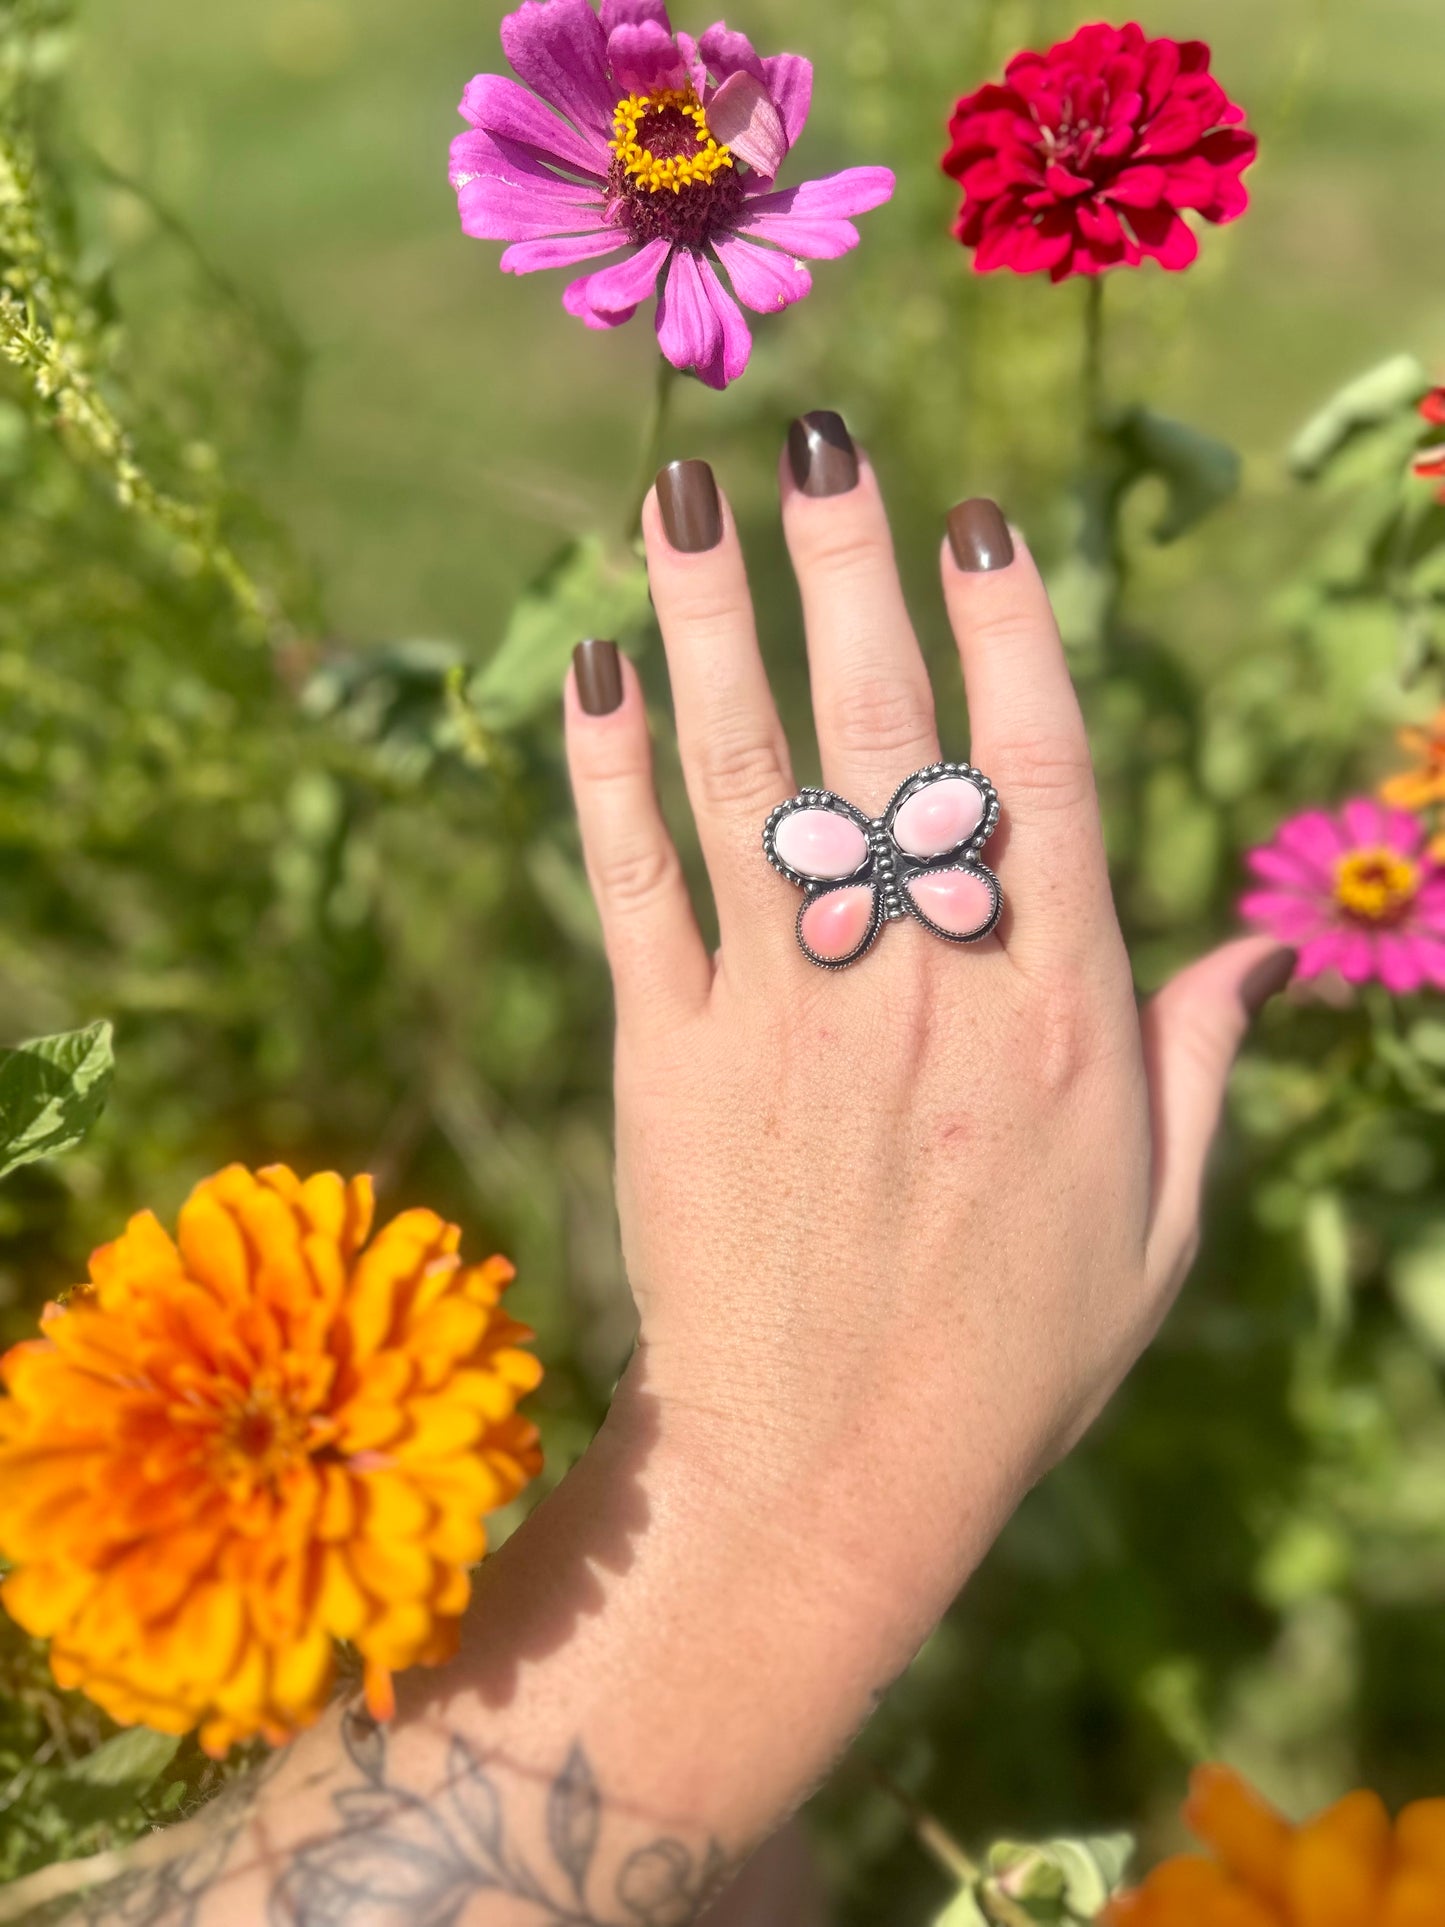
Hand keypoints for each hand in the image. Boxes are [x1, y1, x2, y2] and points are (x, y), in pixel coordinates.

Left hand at [566, 420, 1289, 1652]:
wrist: (829, 1478)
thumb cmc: (1014, 1355)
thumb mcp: (1158, 1222)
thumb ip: (1197, 1067)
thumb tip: (1262, 952)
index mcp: (1056, 1012)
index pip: (1038, 769)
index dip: (1008, 627)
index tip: (979, 515)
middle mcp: (921, 985)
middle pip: (886, 733)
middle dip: (851, 569)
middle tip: (819, 439)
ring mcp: (783, 1015)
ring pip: (744, 779)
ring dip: (711, 624)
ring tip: (683, 494)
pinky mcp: (667, 1064)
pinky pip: (636, 890)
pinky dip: (610, 776)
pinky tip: (594, 671)